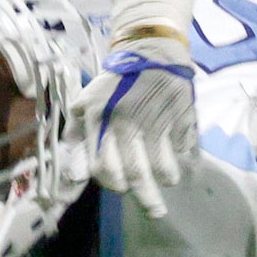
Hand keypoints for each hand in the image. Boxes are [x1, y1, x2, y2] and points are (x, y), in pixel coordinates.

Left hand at [64, 35, 197, 219]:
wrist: (150, 47)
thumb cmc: (114, 82)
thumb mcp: (86, 103)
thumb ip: (76, 140)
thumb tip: (70, 181)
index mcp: (101, 118)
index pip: (103, 166)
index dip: (112, 182)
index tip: (121, 187)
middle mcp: (127, 121)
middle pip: (135, 174)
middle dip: (145, 197)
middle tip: (154, 209)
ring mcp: (156, 118)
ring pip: (163, 167)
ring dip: (166, 180)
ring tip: (169, 183)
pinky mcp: (181, 114)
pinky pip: (185, 149)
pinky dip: (185, 162)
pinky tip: (184, 165)